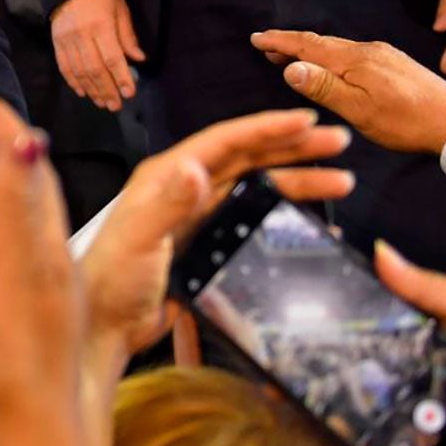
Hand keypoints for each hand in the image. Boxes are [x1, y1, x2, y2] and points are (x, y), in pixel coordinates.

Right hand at [49, 0, 143, 112]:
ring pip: (79, 71)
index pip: (112, 58)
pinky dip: (73, 82)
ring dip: (91, 90)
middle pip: (95, 69)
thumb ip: (128, 36)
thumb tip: (139, 59)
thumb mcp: (120, 10)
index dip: (121, 78)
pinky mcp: (56, 42)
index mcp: (101, 26)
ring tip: (102, 103)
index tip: (129, 93)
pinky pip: (64, 67)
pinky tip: (83, 92)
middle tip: (116, 105)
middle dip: (107, 90)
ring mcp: (66, 40)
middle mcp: (82, 35)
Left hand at [80, 109, 354, 356]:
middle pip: (249, 159)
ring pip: (257, 186)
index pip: (225, 142)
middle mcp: (184, 188)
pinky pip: (254, 216)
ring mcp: (198, 215)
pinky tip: (310, 217)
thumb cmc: (110, 279)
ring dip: (297, 181)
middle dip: (294, 149)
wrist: (105, 325)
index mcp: (166, 175)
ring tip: (340, 180)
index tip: (307, 121)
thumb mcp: (137, 239)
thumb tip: (197, 168)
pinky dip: (284, 211)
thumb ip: (168, 204)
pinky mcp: (208, 242)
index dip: (267, 129)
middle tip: (339, 143)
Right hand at [250, 29, 445, 154]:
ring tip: (293, 58)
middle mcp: (368, 49)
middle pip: (322, 43)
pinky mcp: (396, 65)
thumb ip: (324, 87)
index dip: (280, 42)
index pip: (308, 45)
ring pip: (339, 48)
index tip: (256, 38)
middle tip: (267, 47)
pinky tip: (334, 68)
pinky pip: (354, 54)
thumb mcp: (359, 110)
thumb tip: (291, 67)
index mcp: (354, 59)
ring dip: (313, 51)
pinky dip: (333, 57)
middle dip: (292, 44)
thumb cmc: (405, 122)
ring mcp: (384, 55)